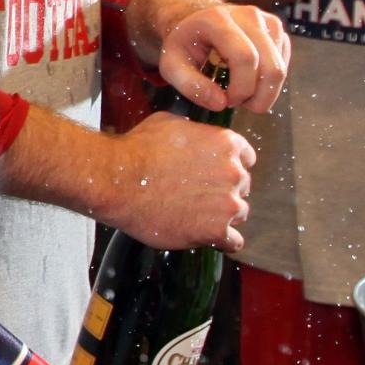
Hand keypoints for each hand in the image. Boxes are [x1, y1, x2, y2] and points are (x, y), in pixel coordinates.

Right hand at [98, 113, 251, 252]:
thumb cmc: (137, 151)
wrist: (117, 180)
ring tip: (197, 216)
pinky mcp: (215, 231)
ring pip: (239, 213)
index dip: (229, 166)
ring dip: (222, 215)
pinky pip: (233, 241)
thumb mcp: (170, 123)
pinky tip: (207, 235)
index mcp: (226, 144)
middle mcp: (233, 173)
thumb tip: (197, 136)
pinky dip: (222, 240)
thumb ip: (196, 132)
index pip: (246, 159)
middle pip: (242, 186)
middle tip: (199, 195)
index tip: (217, 175)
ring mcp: (227, 203)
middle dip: (224, 191)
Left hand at [155, 0, 290, 115]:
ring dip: (266, 91)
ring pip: (281, 67)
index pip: (245, 58)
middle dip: (258, 96)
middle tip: (238, 103)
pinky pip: (284, 63)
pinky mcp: (276, 29)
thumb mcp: (172, 65)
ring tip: (242, 93)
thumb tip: (220, 103)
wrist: (197, 19)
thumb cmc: (184, 44)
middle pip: (271, 66)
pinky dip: (270, 81)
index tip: (227, 101)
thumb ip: (190, 86)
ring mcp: (266, 20)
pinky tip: (251, 81)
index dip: (242, 88)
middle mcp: (247, 15)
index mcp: (218, 19)